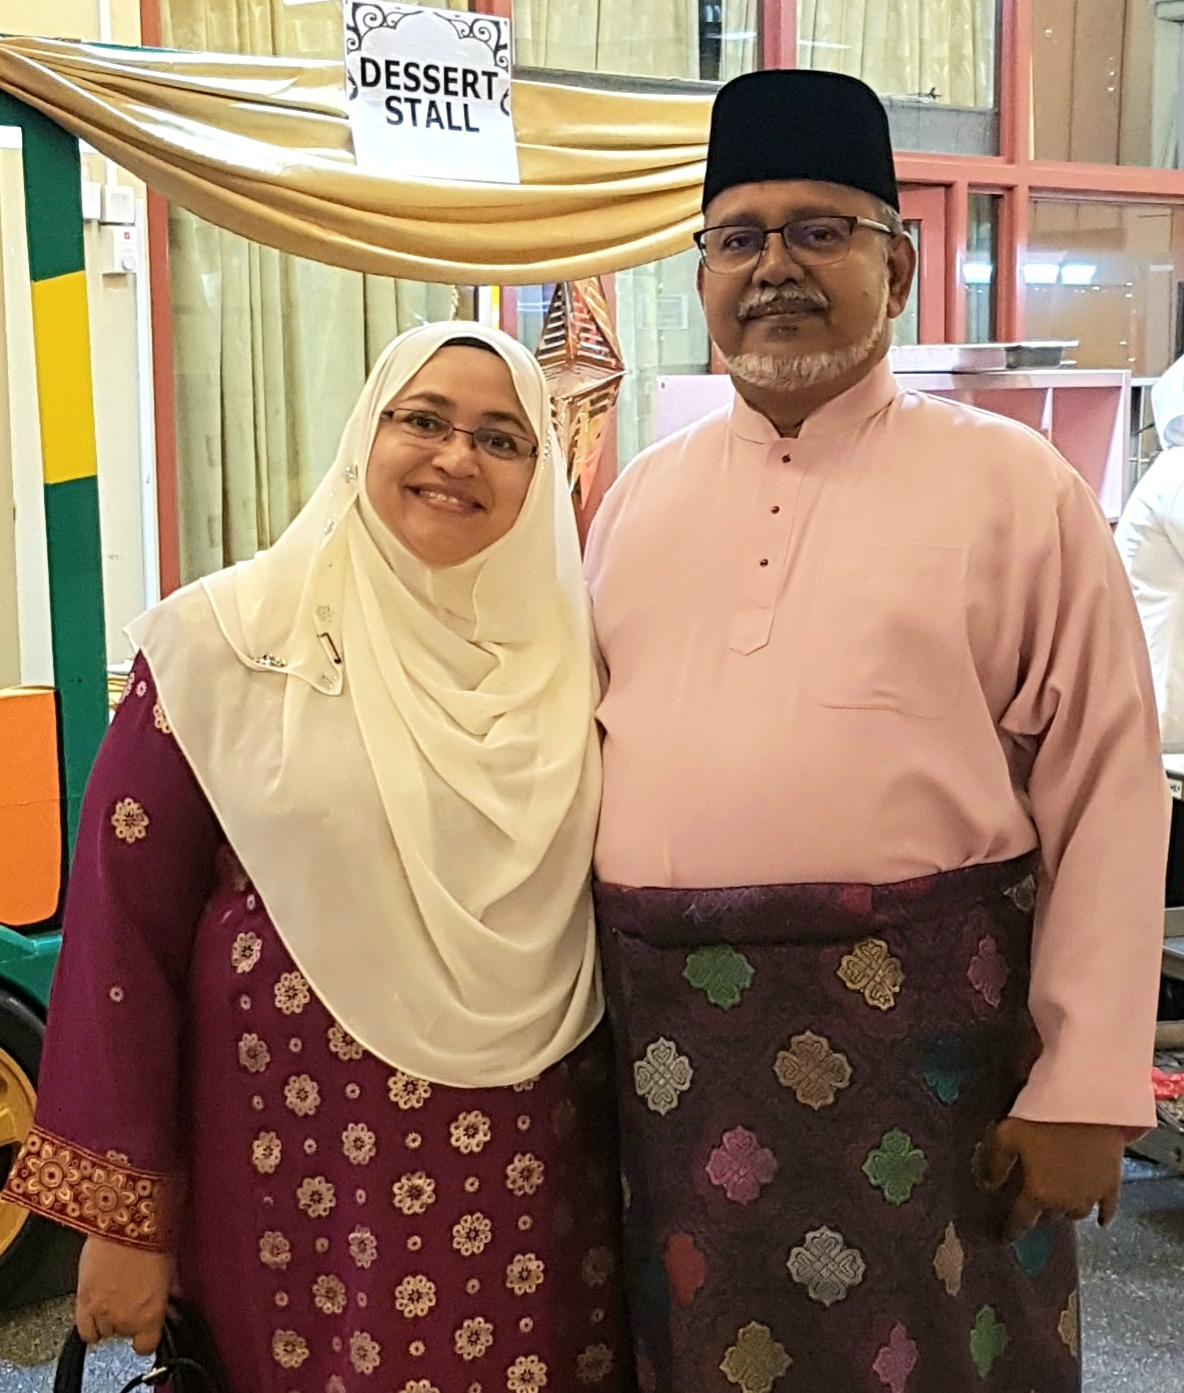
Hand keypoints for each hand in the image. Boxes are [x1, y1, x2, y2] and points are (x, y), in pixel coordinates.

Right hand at [75, 1235, 174, 1354]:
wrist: (124, 1221)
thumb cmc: (151, 1236)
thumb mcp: (170, 1265)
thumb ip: (169, 1289)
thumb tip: (171, 1296)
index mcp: (150, 1314)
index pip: (146, 1345)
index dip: (147, 1336)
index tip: (148, 1328)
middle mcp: (125, 1319)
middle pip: (124, 1334)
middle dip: (129, 1320)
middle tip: (134, 1301)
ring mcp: (101, 1311)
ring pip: (104, 1332)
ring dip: (110, 1320)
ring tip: (116, 1299)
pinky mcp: (82, 1300)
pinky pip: (84, 1329)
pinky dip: (90, 1325)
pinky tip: (96, 1312)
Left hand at [978, 1118, 1124, 1241]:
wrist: (1087, 1104)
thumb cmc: (1042, 1117)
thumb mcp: (1006, 1135)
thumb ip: (994, 1163)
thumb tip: (986, 1186)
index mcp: (1039, 1193)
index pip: (1022, 1220)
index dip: (1012, 1231)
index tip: (1006, 1239)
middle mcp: (1066, 1201)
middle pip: (1050, 1216)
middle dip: (1040, 1214)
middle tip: (1033, 1208)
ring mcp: (1092, 1195)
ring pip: (1076, 1213)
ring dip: (1065, 1210)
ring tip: (1059, 1203)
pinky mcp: (1113, 1183)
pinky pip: (1108, 1208)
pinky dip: (1103, 1215)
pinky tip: (1101, 1221)